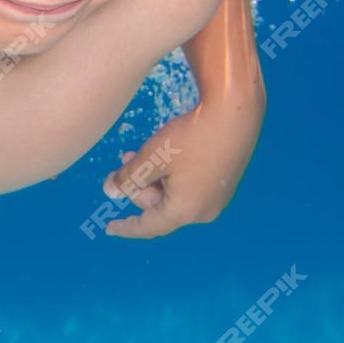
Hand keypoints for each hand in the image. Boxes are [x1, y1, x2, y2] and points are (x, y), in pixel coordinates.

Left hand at [99, 102, 261, 238]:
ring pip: (174, 195)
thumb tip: (109, 191)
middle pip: (160, 206)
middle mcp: (204, 211)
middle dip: (139, 185)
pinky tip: (167, 153)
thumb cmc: (191, 137)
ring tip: (143, 152)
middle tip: (124, 159)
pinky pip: (191, 187)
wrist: (234, 114)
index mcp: (185, 211)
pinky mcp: (224, 183)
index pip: (148, 226)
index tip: (109, 228)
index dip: (127, 227)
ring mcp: (217, 198)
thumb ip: (128, 177)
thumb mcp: (151, 157)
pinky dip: (173, 175)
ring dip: (155, 177)